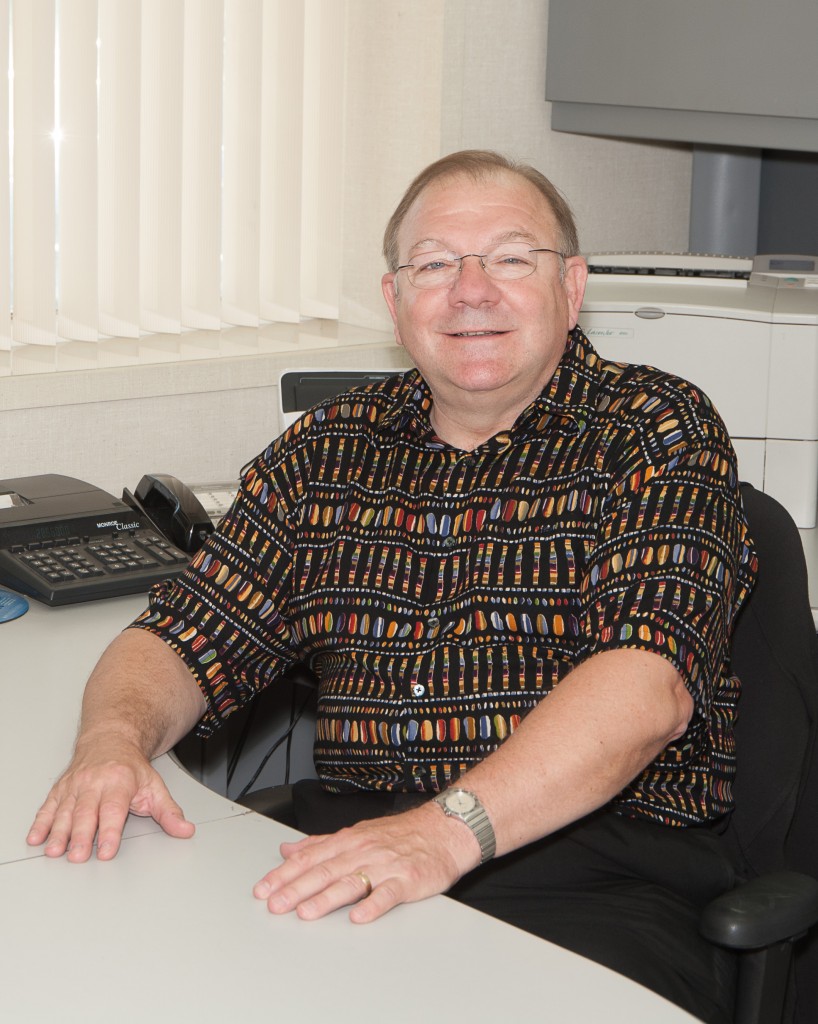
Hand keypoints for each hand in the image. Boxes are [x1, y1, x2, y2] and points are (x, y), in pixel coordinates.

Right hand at [26, 737, 194, 861]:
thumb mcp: (155, 786)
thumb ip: (168, 812)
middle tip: (76, 857)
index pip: (113, 809)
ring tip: (54, 851)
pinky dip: (41, 823)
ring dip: (58, 833)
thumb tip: (185, 830)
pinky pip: (48, 807)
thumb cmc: (131, 767)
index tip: (106, 851)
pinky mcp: (61, 790)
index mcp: (119, 782)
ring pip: (64, 811)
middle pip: (85, 812)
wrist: (111, 740)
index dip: (109, 831)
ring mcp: (75, 786)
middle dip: (80, 836)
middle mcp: (94, 783)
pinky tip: (36, 838)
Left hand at [252, 801, 480, 922]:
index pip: (311, 857)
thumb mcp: (357, 832)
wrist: (444, 829)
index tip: (264, 888)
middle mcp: (363, 851)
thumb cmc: (400, 834)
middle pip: (325, 870)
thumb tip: (288, 849)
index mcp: (349, 841)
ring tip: (305, 912)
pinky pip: (388, 893)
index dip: (285, 873)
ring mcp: (385, 866)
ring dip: (326, 897)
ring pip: (351, 881)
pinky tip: (359, 916)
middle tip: (275, 905)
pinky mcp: (407, 880)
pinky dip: (373, 905)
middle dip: (297, 888)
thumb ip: (320, 843)